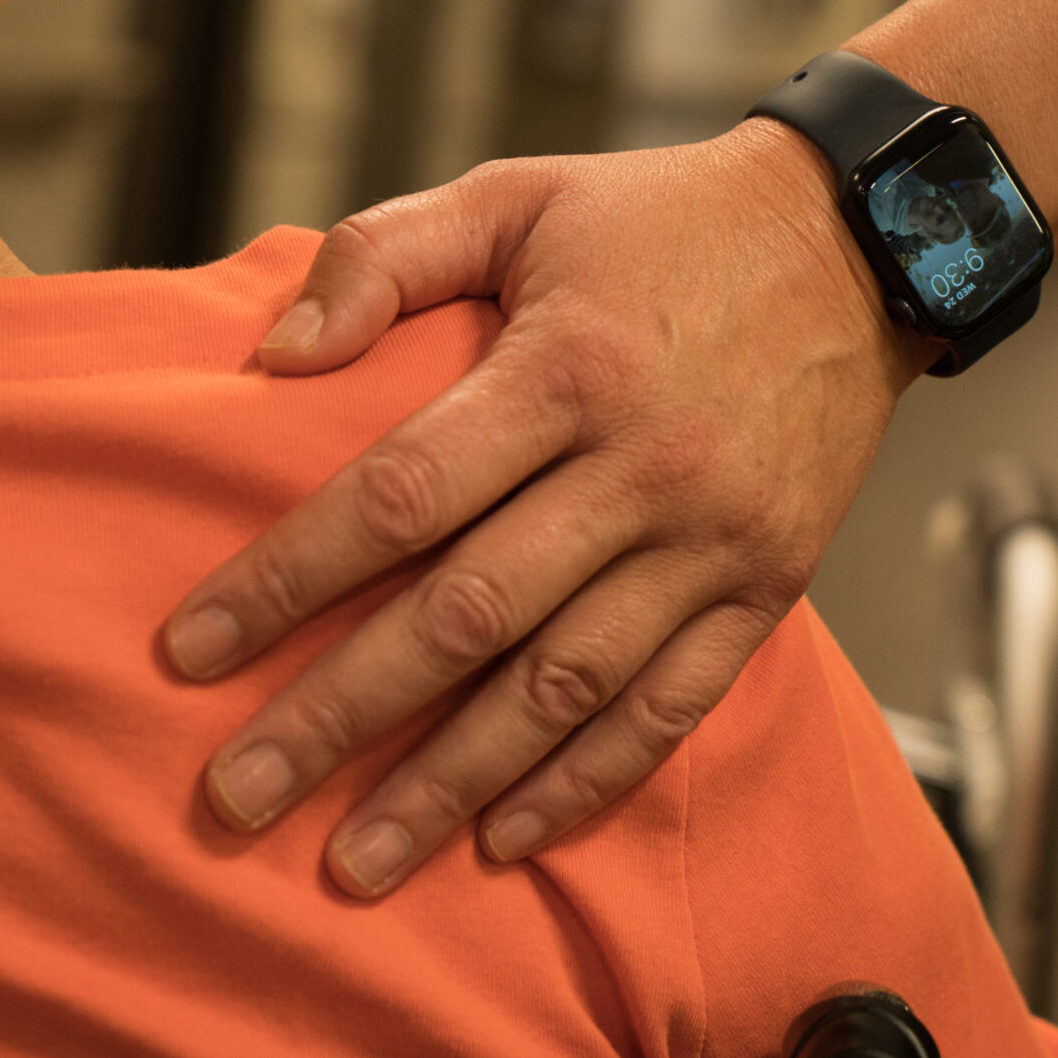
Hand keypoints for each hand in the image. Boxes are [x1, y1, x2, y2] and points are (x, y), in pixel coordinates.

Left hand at [163, 119, 917, 896]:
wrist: (867, 242)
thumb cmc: (662, 220)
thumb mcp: (517, 196)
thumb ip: (385, 256)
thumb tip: (276, 357)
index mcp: (565, 367)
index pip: (400, 496)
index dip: (287, 578)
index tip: (190, 649)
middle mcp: (641, 467)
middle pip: (467, 618)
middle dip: (340, 716)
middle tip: (236, 795)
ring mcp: (711, 539)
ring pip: (564, 688)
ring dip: (451, 783)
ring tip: (352, 862)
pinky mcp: (767, 586)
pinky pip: (670, 707)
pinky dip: (587, 781)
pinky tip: (503, 837)